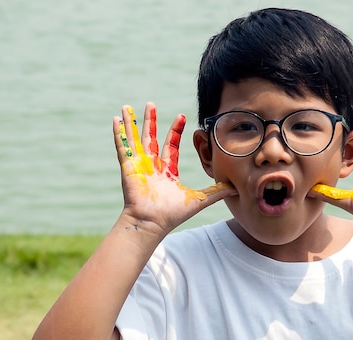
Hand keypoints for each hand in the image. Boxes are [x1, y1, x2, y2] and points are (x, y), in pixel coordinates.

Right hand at [114, 102, 234, 233]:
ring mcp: (138, 165)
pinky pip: (122, 146)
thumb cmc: (172, 215)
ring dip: (131, 123)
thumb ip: (217, 192)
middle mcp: (152, 166)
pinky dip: (119, 133)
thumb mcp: (199, 199)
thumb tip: (236, 189)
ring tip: (126, 107)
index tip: (181, 116)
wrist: (152, 222)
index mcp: (167, 171)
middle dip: (151, 121)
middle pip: (151, 138)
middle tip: (151, 104)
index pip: (171, 146)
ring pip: (135, 138)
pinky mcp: (128, 167)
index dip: (175, 131)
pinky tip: (115, 120)